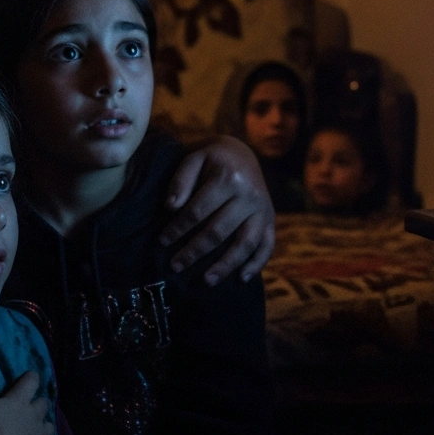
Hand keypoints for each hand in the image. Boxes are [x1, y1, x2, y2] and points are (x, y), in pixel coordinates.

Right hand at [0, 365, 53, 434]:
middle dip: (39, 403)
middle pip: (43, 403)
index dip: (31, 377)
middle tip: (30, 406)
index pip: (31, 381)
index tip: (30, 376)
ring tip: (34, 429)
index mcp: (20, 402)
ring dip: (43, 425)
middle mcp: (35, 416)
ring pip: (49, 426)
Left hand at [159, 135, 275, 284]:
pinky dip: (257, 264)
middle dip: (195, 251)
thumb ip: (181, 180)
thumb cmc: (212, 159)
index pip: (198, 210)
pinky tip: (241, 279)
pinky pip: (267, 245)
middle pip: (219, 231)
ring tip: (207, 281)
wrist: (242, 153)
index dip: (178, 228)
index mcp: (228, 178)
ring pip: (245, 243)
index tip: (162, 241)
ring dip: (226, 265)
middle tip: (175, 266)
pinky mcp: (271, 219)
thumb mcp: (194, 158)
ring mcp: (263, 209)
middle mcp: (249, 195)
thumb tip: (170, 207)